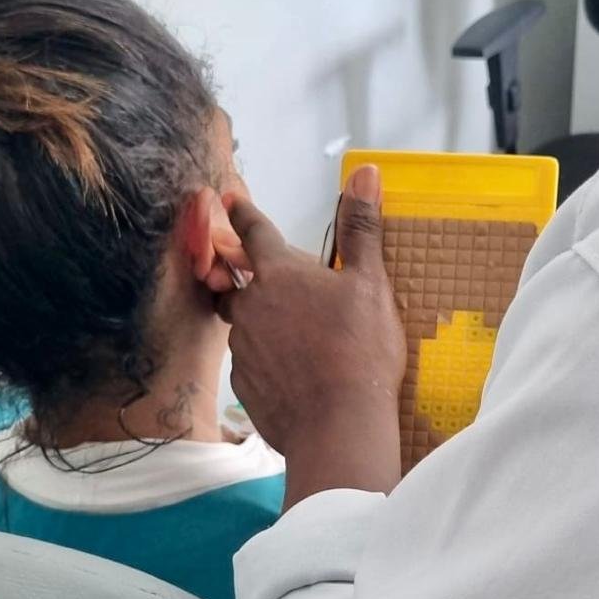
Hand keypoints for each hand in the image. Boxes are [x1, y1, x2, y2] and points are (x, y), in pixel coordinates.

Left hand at [215, 166, 405, 507]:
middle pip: (236, 280)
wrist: (337, 425)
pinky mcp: (245, 385)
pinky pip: (249, 361)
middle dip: (241, 271)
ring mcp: (243, 348)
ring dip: (255, 317)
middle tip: (252, 268)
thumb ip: (362, 227)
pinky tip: (288, 369)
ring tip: (284, 326)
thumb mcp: (369, 282)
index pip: (254, 231)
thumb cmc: (359, 348)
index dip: (243, 212)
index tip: (230, 197)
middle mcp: (251, 306)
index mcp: (279, 273)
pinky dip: (264, 357)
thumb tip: (365, 172)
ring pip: (241, 322)